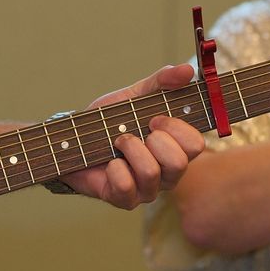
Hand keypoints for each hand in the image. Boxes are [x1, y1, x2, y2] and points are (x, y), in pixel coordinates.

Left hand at [57, 63, 204, 208]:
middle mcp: (168, 172)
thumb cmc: (109, 121)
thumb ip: (161, 82)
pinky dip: (113, 168)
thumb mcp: (135, 96)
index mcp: (176, 148)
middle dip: (153, 141)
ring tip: (117, 142)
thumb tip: (187, 70)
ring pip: (151, 173)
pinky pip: (126, 186)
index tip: (155, 118)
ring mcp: (148, 190)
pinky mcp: (125, 200)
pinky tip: (108, 162)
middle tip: (137, 131)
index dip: (177, 128)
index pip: (196, 144)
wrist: (73, 139)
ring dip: (129, 149)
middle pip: (179, 162)